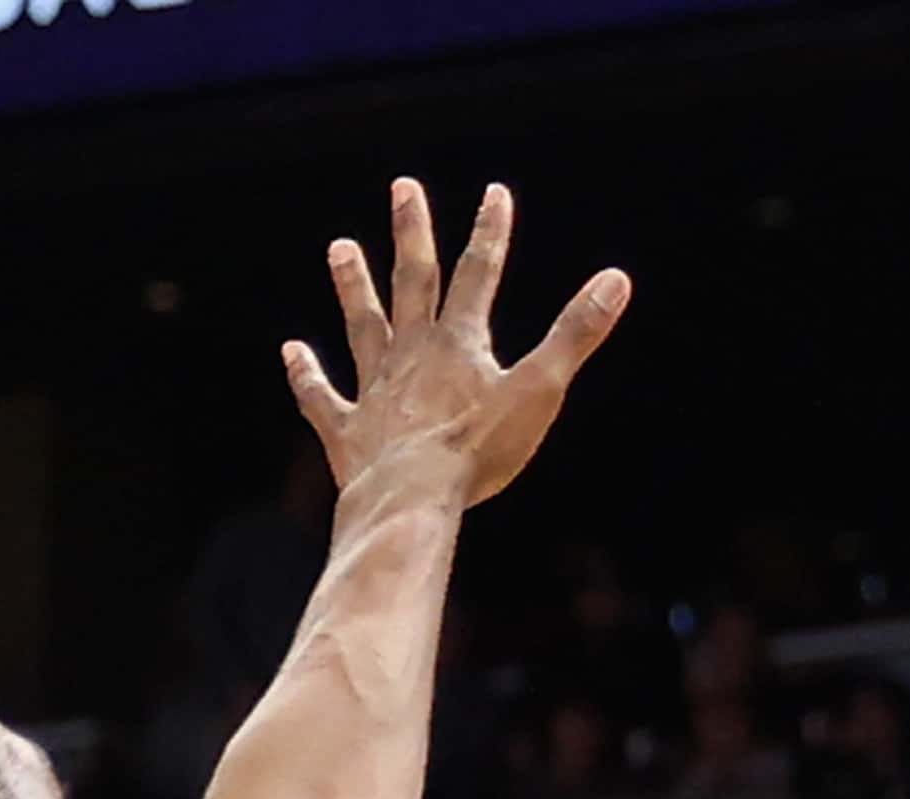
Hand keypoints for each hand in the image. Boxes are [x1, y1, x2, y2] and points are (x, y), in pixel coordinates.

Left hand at [285, 181, 628, 516]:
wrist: (409, 499)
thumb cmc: (477, 453)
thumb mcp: (538, 392)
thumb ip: (574, 336)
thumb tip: (617, 280)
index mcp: (458, 343)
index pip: (478, 275)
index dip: (490, 234)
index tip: (495, 194)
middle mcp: (411, 354)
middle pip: (413, 282)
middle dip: (412, 233)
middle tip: (403, 188)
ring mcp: (375, 391)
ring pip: (363, 327)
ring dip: (353, 287)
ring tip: (340, 248)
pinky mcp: (348, 432)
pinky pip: (322, 399)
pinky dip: (306, 377)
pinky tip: (292, 352)